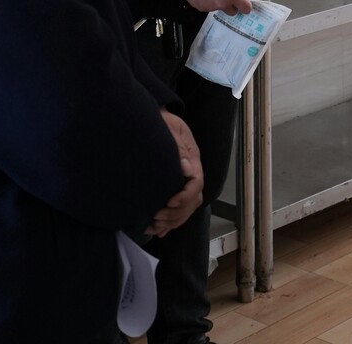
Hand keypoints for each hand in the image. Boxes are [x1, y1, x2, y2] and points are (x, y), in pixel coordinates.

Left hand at [147, 110, 203, 236]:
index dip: (185, 196)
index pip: (197, 182)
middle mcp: (191, 172)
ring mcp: (184, 181)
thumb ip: (177, 146)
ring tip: (155, 225)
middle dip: (177, 213)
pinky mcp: (174, 187)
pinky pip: (178, 210)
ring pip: (188, 208)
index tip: (169, 201)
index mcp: (192, 158)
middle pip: (194, 200)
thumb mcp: (170, 128)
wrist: (156, 120)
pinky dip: (169, 223)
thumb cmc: (162, 122)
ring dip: (173, 221)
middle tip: (157, 216)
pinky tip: (157, 230)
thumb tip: (186, 168)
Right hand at [183, 0, 250, 14]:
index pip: (246, 9)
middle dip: (231, 5)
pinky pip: (207, 7)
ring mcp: (211, 7)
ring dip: (218, 2)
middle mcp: (223, 4)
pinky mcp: (201, 7)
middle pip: (232, 11)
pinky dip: (208, 2)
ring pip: (219, 8)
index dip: (245, 6)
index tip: (243, 3)